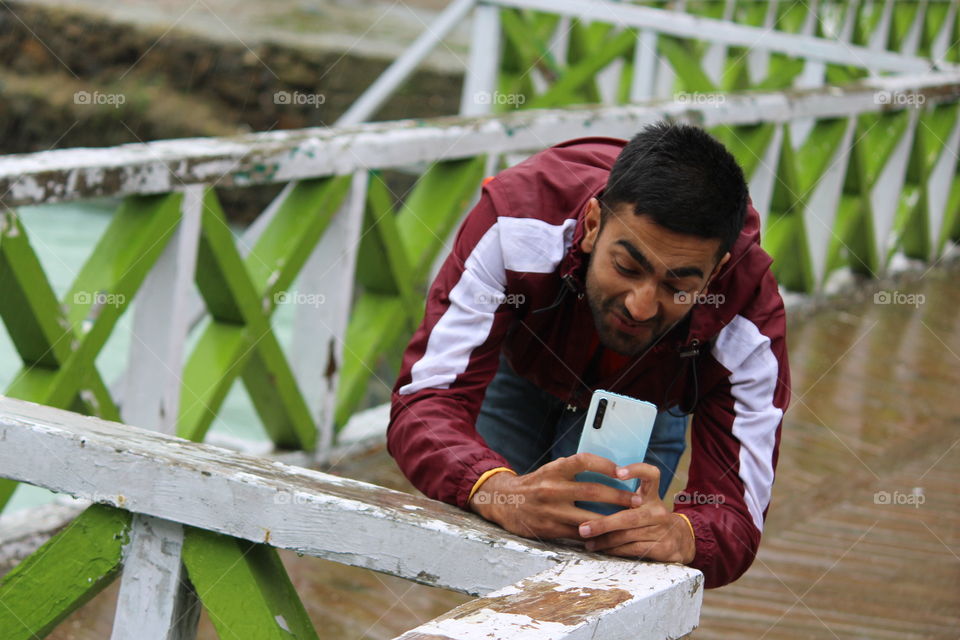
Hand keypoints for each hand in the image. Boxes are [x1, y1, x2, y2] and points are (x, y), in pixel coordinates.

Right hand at [468, 453, 637, 539]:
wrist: (505, 502)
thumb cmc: (536, 485)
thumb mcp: (552, 470)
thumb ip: (574, 470)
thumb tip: (610, 471)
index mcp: (554, 470)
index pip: (583, 461)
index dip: (606, 465)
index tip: (625, 472)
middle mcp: (552, 488)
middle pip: (592, 491)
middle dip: (619, 497)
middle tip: (638, 501)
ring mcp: (550, 510)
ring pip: (588, 518)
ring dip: (612, 520)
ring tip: (630, 521)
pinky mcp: (549, 529)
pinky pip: (578, 534)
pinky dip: (595, 535)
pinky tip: (610, 535)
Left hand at [577, 462, 695, 563]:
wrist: (681, 539)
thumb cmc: (650, 518)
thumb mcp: (643, 503)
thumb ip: (623, 497)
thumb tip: (586, 493)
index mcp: (652, 494)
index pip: (650, 475)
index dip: (636, 470)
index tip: (618, 473)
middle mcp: (658, 510)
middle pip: (629, 516)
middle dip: (603, 524)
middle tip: (583, 528)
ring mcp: (662, 529)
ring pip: (627, 535)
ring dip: (604, 540)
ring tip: (588, 542)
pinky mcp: (663, 547)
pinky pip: (633, 549)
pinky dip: (616, 550)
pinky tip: (604, 550)